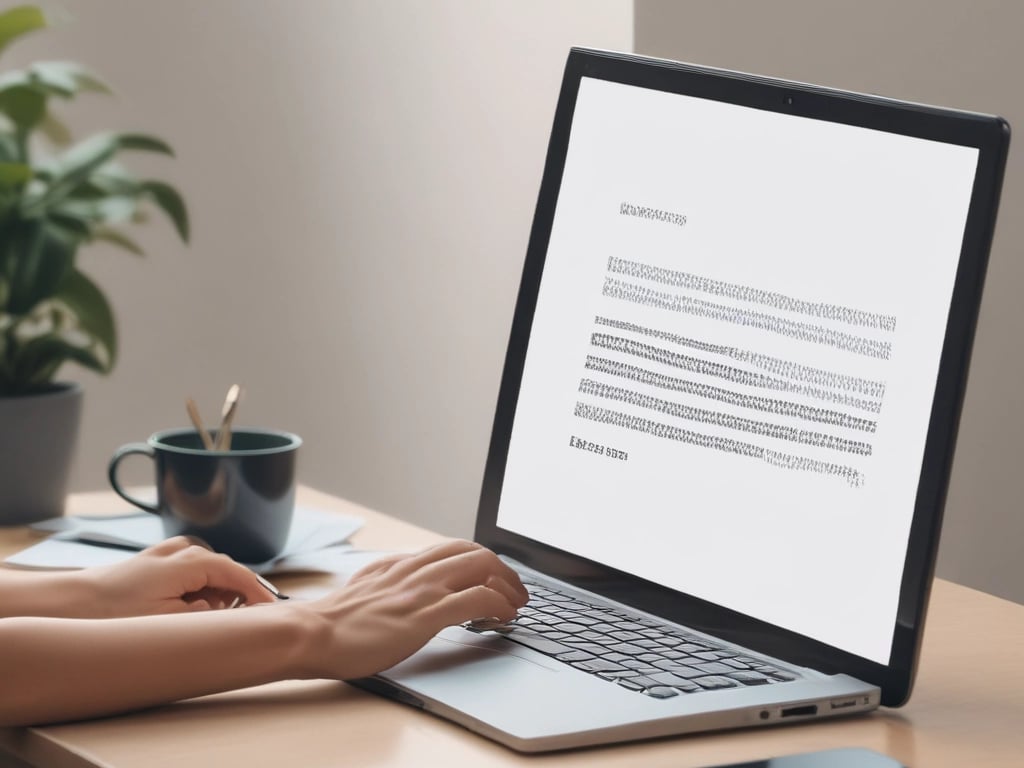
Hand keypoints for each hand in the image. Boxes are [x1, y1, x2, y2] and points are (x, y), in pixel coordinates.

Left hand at [80, 536, 276, 617]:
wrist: (73, 601)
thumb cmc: (116, 612)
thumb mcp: (168, 621)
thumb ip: (207, 615)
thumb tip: (229, 614)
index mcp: (192, 562)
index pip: (239, 575)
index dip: (258, 594)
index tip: (272, 612)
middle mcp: (185, 550)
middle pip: (227, 572)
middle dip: (236, 597)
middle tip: (240, 624)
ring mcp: (171, 552)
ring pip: (210, 572)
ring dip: (215, 594)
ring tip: (207, 620)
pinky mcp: (159, 560)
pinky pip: (193, 572)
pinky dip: (199, 589)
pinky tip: (188, 609)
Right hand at [295, 539, 528, 679]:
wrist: (312, 635)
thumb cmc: (333, 622)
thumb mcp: (364, 587)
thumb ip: (387, 579)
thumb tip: (398, 578)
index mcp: (401, 565)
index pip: (453, 548)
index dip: (481, 560)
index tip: (494, 577)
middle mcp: (415, 570)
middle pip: (474, 552)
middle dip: (503, 570)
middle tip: (516, 592)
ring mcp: (422, 590)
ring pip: (481, 567)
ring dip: (508, 584)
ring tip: (516, 604)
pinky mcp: (425, 614)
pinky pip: (476, 599)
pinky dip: (499, 605)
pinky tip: (504, 617)